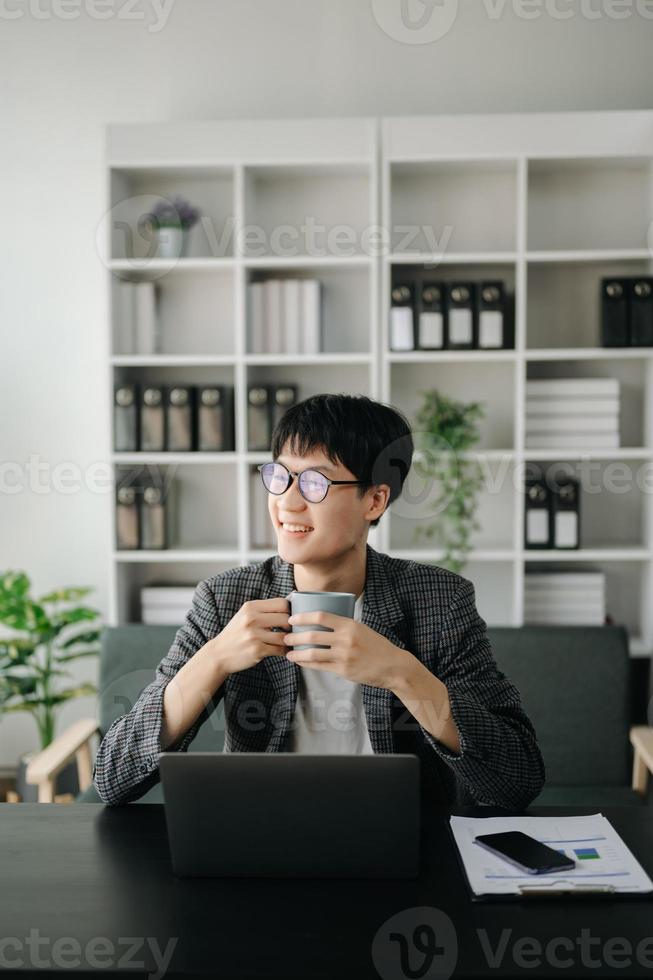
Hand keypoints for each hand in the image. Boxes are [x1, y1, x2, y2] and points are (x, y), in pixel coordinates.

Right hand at [212, 598, 289, 674]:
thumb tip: (291, 603)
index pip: (281, 603)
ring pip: (284, 636)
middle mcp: (252, 619)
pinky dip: (284, 651)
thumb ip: (264, 609)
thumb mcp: (245, 615)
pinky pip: (280, 650)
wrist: (219, 653)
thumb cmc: (236, 633)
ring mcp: (254, 635)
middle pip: (286, 618)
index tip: (288, 617)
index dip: (289, 610)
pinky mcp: (257, 650)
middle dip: (290, 626)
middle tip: (288, 631)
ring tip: (286, 641)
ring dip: (288, 640)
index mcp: (250, 607)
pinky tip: (281, 650)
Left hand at [283, 610, 405, 689]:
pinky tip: (300, 662)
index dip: (303, 617)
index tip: (292, 618)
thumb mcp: (362, 629)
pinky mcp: (343, 670)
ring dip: (297, 653)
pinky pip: (320, 666)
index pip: (321, 616)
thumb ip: (343, 626)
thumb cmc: (377, 646)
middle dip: (295, 636)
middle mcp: (346, 639)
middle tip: (286, 636)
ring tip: (288, 653)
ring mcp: (344, 656)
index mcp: (350, 625)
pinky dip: (307, 664)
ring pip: (313, 654)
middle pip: (313, 636)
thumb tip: (322, 622)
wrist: (393, 666)